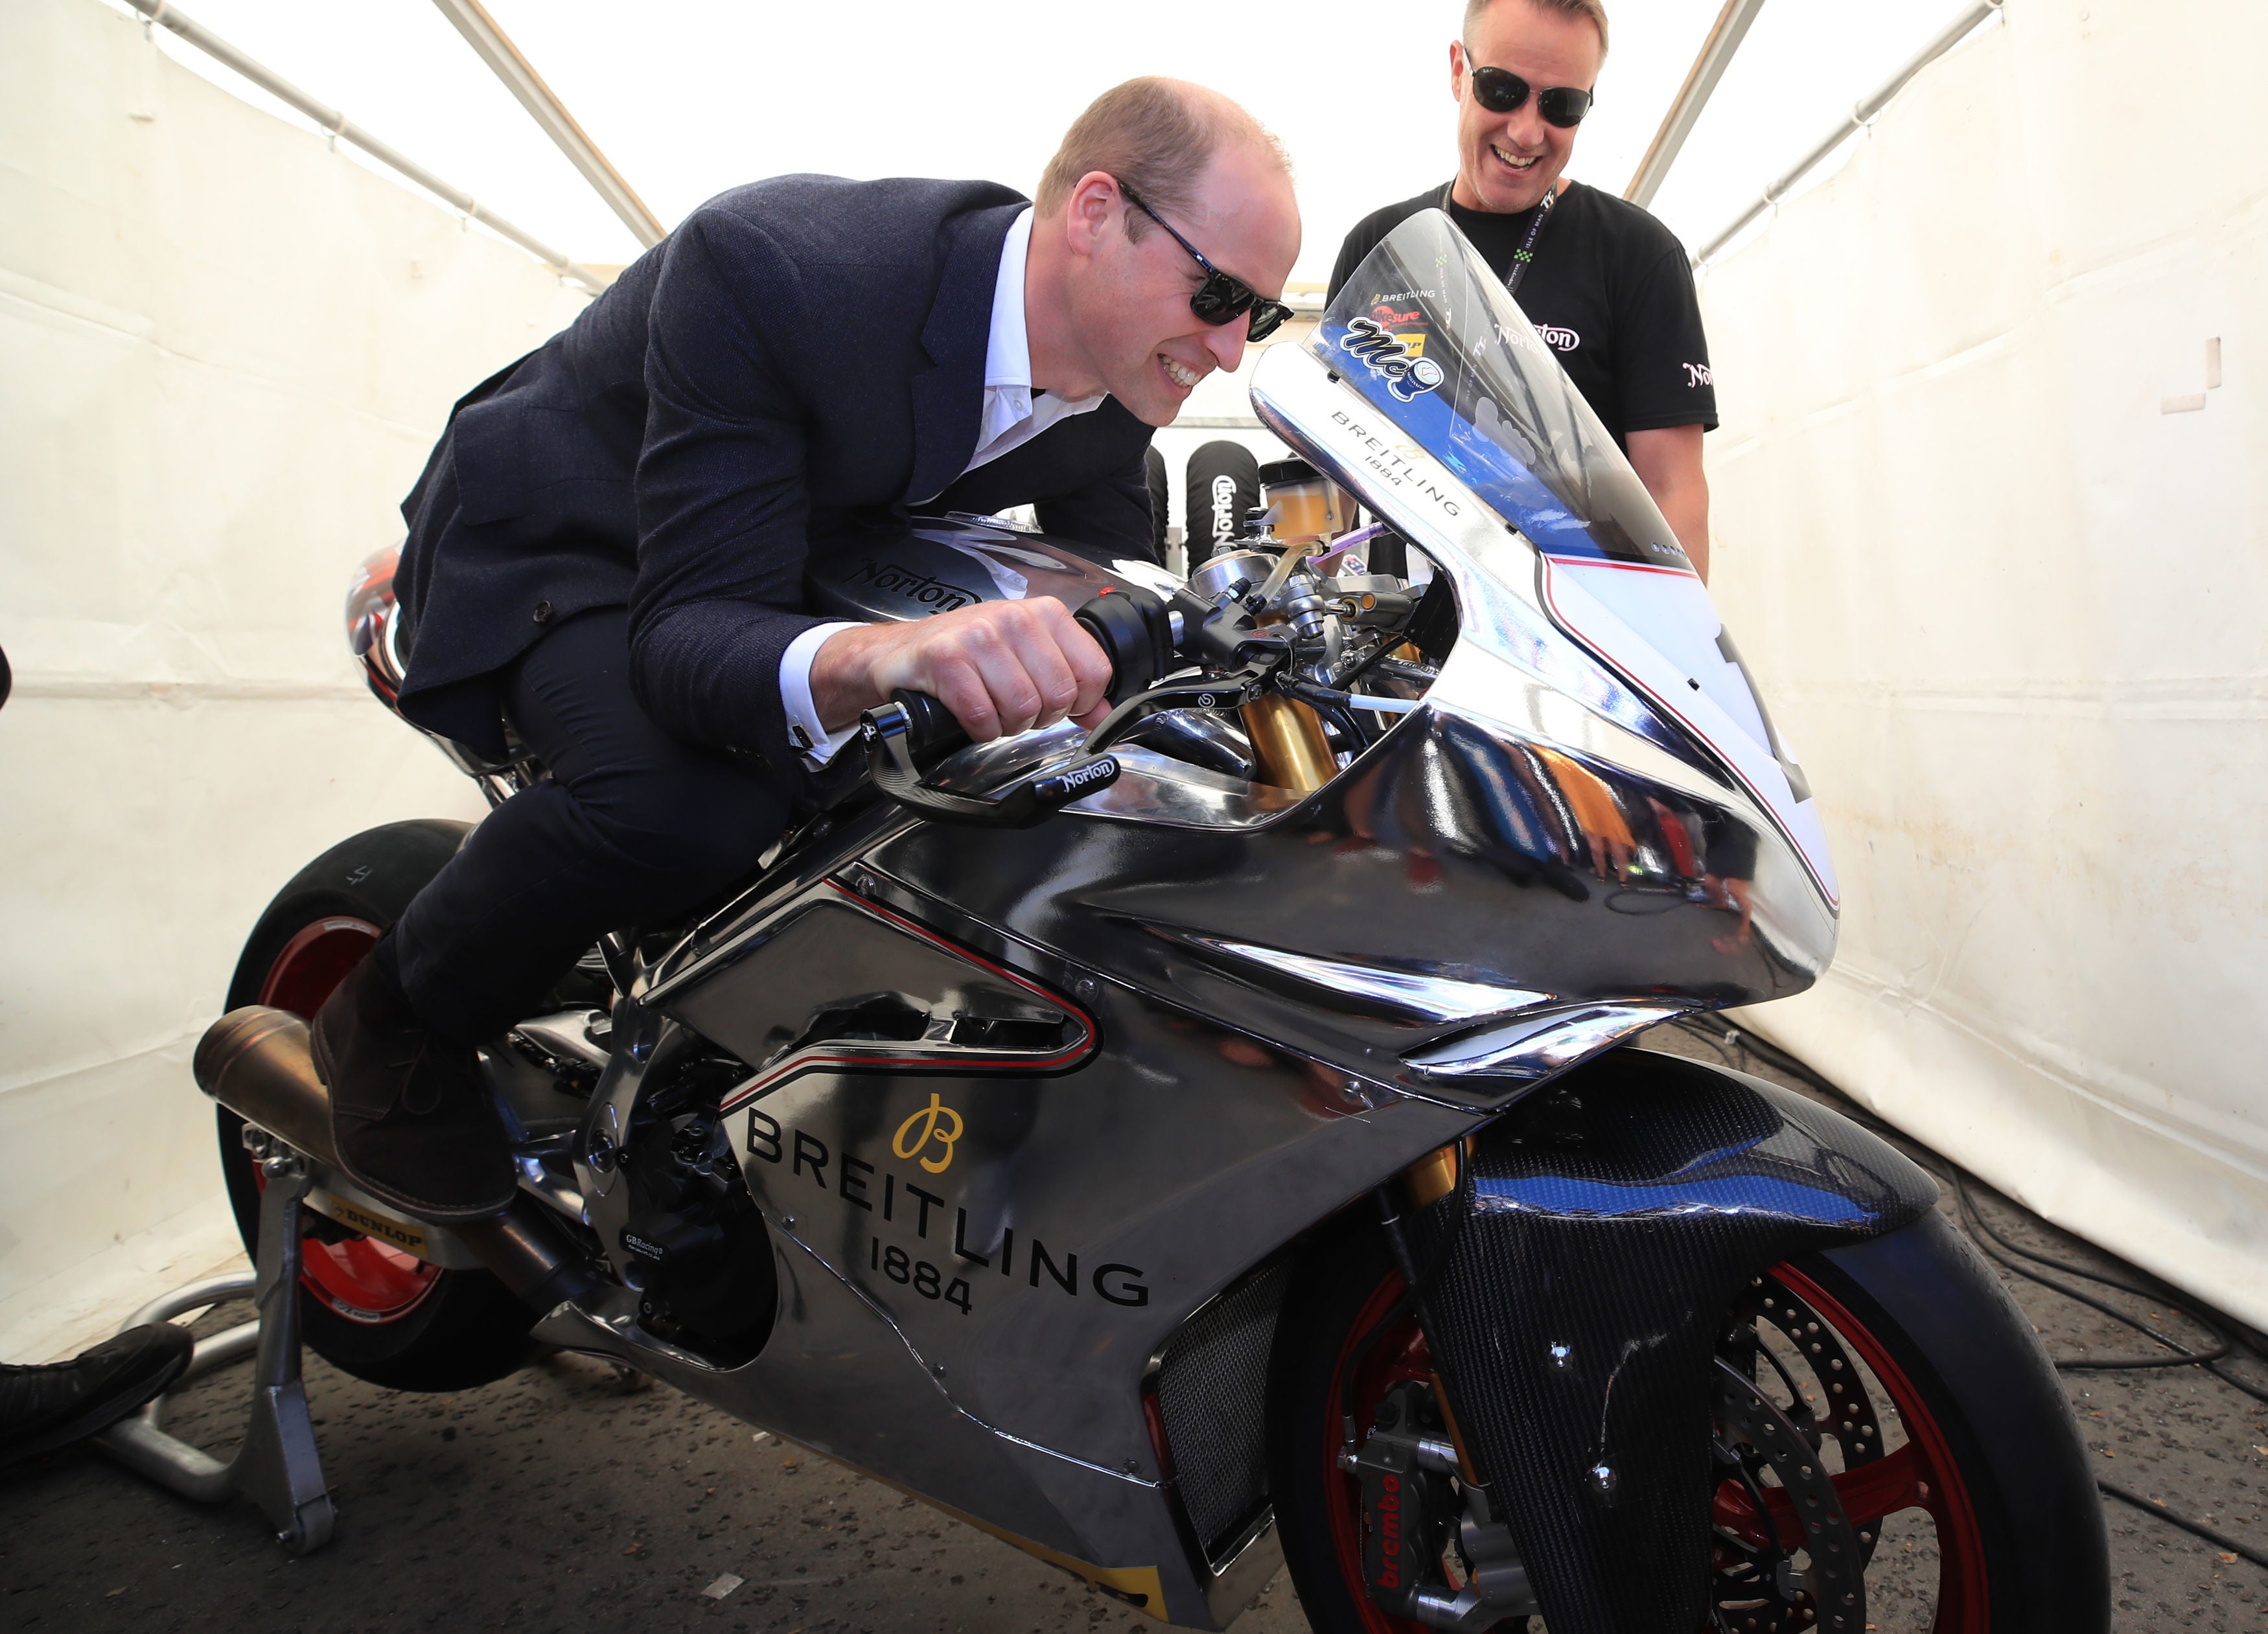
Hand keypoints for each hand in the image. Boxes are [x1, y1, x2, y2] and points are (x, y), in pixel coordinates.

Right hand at [808, 598, 1114, 741]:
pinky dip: (978, 730)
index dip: (1081, 703)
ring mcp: (978, 636)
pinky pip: (982, 716)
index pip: (1094, 670)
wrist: (899, 653)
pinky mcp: (945, 659)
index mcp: (1043, 614)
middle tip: (1015, 711)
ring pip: (1022, 708)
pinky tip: (969, 718)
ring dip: (1006, 726)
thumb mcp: (1024, 657)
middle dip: (1039, 718)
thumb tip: (1102, 713)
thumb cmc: (964, 655)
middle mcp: (1013, 619)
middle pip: (1058, 696)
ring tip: (990, 712)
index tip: (1057, 705)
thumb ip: (1069, 680)